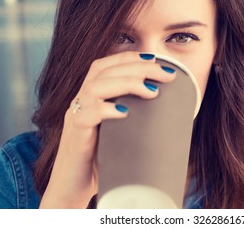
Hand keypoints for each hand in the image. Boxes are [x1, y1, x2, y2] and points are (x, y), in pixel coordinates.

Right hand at [39, 52, 175, 207]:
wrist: (73, 187)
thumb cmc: (100, 158)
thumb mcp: (119, 132)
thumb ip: (134, 119)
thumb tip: (170, 114)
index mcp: (90, 96)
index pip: (105, 65)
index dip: (129, 57)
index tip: (155, 59)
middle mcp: (81, 101)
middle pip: (104, 71)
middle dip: (137, 67)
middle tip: (165, 74)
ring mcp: (75, 117)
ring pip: (94, 87)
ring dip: (126, 83)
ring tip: (152, 92)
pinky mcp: (75, 136)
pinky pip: (85, 116)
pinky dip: (106, 110)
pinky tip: (125, 113)